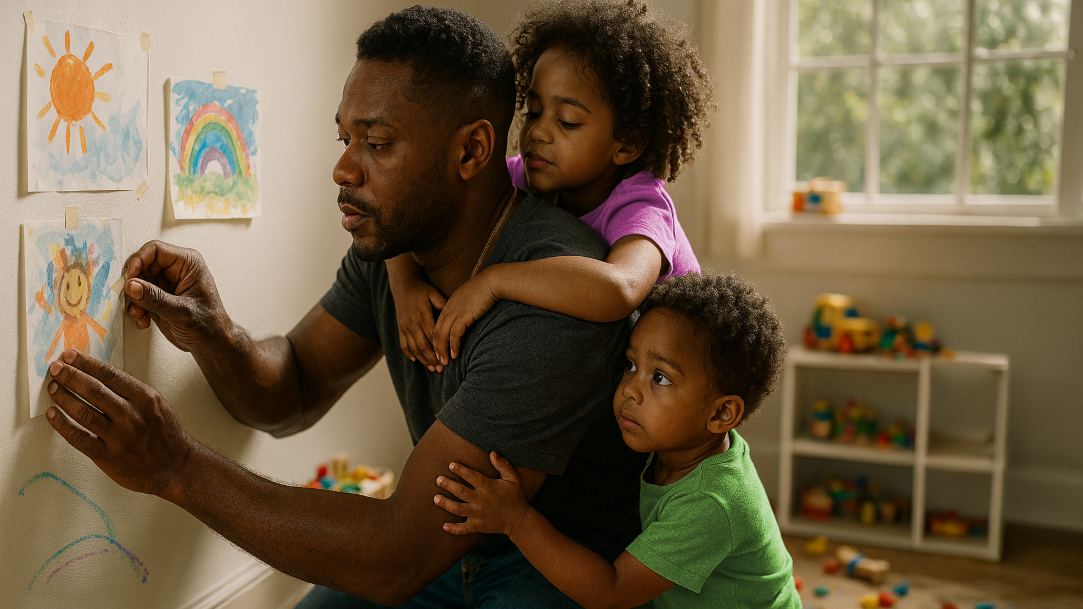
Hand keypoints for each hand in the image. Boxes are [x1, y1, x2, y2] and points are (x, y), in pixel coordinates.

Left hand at [44, 349, 193, 498]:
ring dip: (64, 398)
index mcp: (145, 398)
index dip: (86, 364)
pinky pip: (79, 439)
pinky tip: (52, 415)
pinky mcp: (108, 457)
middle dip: (70, 376)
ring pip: (84, 413)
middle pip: (94, 390)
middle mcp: (131, 415)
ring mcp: (119, 437)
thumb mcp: (158, 404)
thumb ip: (132, 392)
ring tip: (53, 387)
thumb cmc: (166, 434)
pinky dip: (62, 426)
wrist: (176, 466)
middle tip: (55, 368)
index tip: (70, 356)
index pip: (110, 374)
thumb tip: (101, 376)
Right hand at [123, 240, 228, 352]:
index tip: (129, 278)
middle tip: (133, 301)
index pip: (155, 249)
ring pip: (136, 282)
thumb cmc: (207, 325)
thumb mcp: (181, 312)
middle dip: (133, 285)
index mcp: (188, 263)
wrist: (211, 344)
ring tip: (141, 315)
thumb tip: (130, 285)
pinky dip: (137, 309)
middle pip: (142, 265)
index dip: (138, 260)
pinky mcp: (158, 298)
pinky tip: (145, 321)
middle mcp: (175, 270)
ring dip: (134, 300)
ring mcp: (165, 284)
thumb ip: (156, 298)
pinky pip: (138, 297)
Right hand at [391, 276, 445, 371]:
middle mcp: (412, 324)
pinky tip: (415, 360)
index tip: (447, 359)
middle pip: (423, 345)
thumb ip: (440, 301)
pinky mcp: (401, 328)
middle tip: (441, 369)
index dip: (439, 349)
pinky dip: (409, 353)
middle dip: (432, 359)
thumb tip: (450, 309)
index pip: (432, 336)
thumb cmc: (422, 290)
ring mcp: (405, 327)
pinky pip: (403, 344)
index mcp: (422, 316)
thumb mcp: (432, 293)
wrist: (403, 287)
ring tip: (432, 368)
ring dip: (422, 359)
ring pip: (413, 347)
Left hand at [432, 269, 498, 364]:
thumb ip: (464, 308)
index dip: (436, 339)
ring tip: (444, 362)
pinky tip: (454, 354)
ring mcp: (455, 312)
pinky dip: (453, 345)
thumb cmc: (484, 289)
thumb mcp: (469, 299)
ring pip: (442, 335)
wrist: (492, 281)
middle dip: (436, 348)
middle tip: (438, 361)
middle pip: (436, 331)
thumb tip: (466, 318)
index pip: (437, 325)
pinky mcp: (464, 316)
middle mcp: (448, 309)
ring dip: (442, 350)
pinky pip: (455, 334)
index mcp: (448, 305)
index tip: (438, 351)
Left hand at [434, 452, 530, 536]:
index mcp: (489, 487)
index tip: (450, 465)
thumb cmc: (515, 496)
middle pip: (461, 491)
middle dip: (448, 485)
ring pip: (458, 509)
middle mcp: (481, 500)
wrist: (519, 520)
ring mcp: (478, 514)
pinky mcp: (478, 526)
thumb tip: (492, 452)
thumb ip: (503, 465)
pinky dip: (454, 529)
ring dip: (446, 504)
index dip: (460, 470)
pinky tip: (444, 526)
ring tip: (435, 498)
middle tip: (437, 479)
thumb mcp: (513, 478)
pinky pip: (464, 529)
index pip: (471, 476)